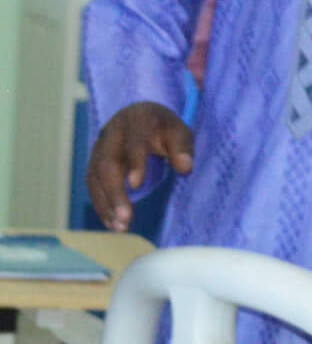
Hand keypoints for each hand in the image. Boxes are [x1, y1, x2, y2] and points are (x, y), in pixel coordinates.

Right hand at [87, 101, 193, 231]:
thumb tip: (186, 168)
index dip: (135, 163)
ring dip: (106, 204)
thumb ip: (183, 147)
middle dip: (115, 193)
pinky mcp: (92, 164)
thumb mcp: (179, 131)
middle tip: (126, 219)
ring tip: (120, 227)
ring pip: (95, 178)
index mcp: (137, 121)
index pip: (134, 143)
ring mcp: (98, 150)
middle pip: (108, 165)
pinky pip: (92, 186)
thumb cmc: (163, 128)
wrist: (138, 116)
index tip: (137, 184)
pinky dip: (101, 205)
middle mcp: (112, 135)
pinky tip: (111, 222)